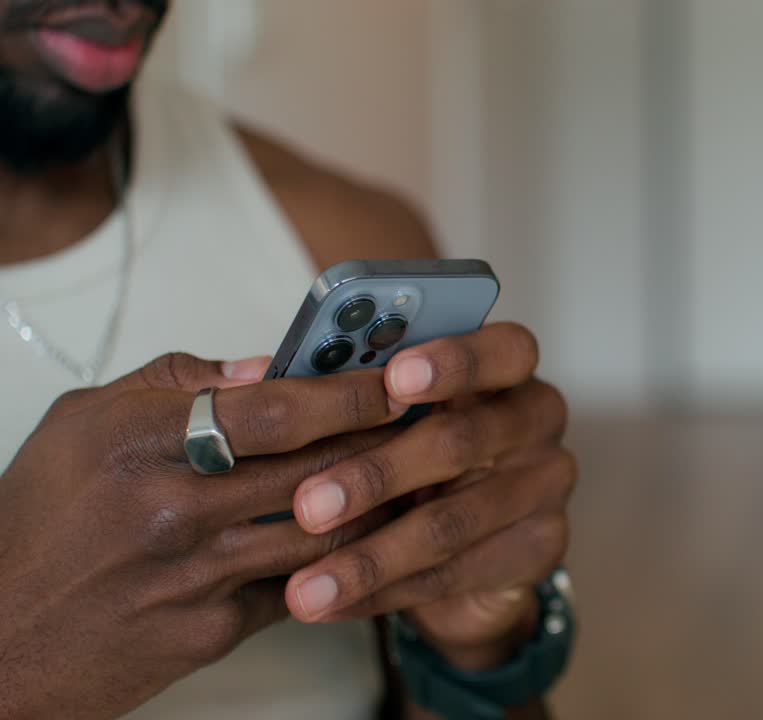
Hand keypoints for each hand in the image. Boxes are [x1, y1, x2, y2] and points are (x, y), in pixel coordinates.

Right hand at [0, 353, 406, 719]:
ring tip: (414, 474)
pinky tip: (372, 537)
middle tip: (425, 420)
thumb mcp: (83, 424)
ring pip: (325, 530)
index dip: (349, 392)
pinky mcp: (212, 631)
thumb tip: (265, 367)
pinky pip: (302, 587)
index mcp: (137, 441)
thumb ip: (176, 382)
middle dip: (385, 440)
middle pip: (315, 467)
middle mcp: (171, 508)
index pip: (274, 409)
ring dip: (380, 502)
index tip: (397, 379)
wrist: (0, 643)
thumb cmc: (41, 523)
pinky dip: (342, 559)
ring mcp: (195, 576)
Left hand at [285, 323, 574, 668]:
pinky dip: (384, 593)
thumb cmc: (414, 459)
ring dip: (371, 555)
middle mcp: (538, 419)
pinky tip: (331, 604)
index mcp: (506, 369)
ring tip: (305, 583)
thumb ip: (338, 393)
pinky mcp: (543, 548)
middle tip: (308, 505)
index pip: (505, 348)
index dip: (455, 361)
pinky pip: (456, 574)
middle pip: (466, 439)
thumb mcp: (384, 419)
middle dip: (378, 473)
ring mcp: (547, 485)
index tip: (393, 379)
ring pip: (455, 521)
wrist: (467, 549)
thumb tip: (248, 380)